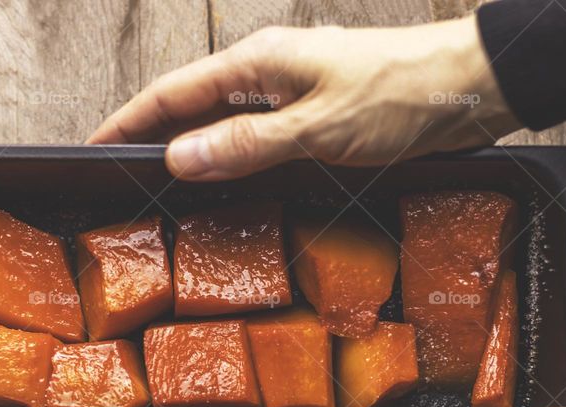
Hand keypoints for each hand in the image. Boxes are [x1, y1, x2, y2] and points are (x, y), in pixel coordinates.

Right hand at [88, 15, 520, 179]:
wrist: (470, 89)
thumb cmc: (401, 94)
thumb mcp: (316, 127)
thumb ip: (246, 144)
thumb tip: (180, 157)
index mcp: (259, 63)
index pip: (173, 93)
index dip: (130, 120)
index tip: (95, 145)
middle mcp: (269, 74)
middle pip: (194, 106)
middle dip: (154, 136)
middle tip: (122, 173)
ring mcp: (293, 95)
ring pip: (226, 124)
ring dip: (195, 151)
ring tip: (164, 183)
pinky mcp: (318, 118)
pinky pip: (260, 139)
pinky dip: (236, 160)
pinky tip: (230, 182)